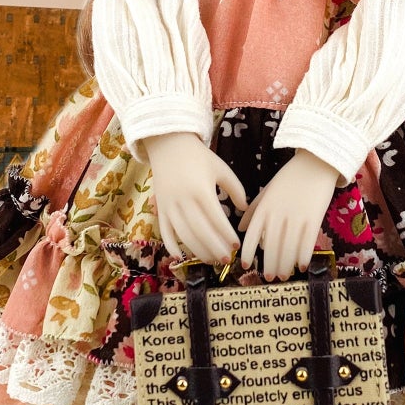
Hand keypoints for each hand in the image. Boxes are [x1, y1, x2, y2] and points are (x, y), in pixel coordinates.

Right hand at [143, 132, 248, 265]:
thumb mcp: (221, 168)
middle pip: (200, 232)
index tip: (236, 246)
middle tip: (226, 259)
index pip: (216, 219)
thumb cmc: (199, 157)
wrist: (169, 145)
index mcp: (202, 190)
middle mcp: (184, 200)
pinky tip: (182, 257)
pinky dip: (171, 246)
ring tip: (211, 259)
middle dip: (214, 249)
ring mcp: (170, 206)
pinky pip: (164, 232)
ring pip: (183, 236)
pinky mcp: (160, 208)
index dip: (226, 235)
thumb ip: (235, 188)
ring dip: (198, 251)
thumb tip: (244, 208)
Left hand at [240, 151, 339, 280]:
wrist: (315, 163)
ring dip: (285, 265)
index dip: (248, 252)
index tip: (246, 265)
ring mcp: (296, 216)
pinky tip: (302, 266)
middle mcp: (278, 214)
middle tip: (269, 278)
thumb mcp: (267, 191)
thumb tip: (239, 229)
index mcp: (265, 207)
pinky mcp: (314, 218)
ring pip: (288, 248)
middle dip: (269, 264)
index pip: (252, 234)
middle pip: (271, 245)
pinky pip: (307, 242)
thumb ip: (254, 210)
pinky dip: (303, 256)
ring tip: (284, 275)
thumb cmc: (289, 178)